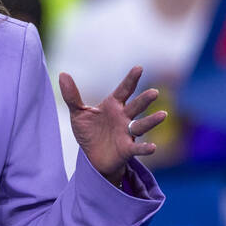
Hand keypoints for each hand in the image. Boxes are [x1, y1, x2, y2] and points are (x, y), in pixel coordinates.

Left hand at [59, 66, 166, 184]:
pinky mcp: (127, 150)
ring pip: (141, 125)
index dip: (131, 79)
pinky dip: (145, 148)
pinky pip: (138, 149)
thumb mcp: (78, 113)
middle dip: (144, 100)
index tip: (139, 68)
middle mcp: (124, 117)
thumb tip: (62, 73)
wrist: (92, 157)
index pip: (124, 90)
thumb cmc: (89, 132)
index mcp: (113, 106)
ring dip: (151, 121)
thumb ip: (72, 96)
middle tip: (154, 92)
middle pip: (136, 106)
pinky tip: (153, 147)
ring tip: (162, 115)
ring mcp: (127, 133)